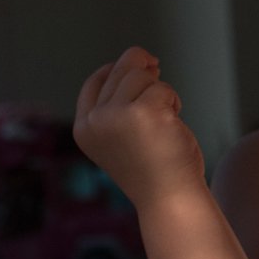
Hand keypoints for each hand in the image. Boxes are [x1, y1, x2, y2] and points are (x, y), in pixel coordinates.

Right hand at [73, 46, 205, 208]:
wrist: (170, 197)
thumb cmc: (154, 168)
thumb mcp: (124, 136)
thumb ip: (121, 105)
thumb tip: (142, 61)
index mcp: (84, 128)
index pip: (95, 83)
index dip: (116, 69)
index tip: (140, 65)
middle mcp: (95, 120)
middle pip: (121, 69)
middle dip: (146, 73)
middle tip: (162, 87)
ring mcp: (118, 115)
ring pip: (142, 75)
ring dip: (161, 92)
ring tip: (166, 118)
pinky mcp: (145, 112)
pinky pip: (163, 89)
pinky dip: (173, 102)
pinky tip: (173, 125)